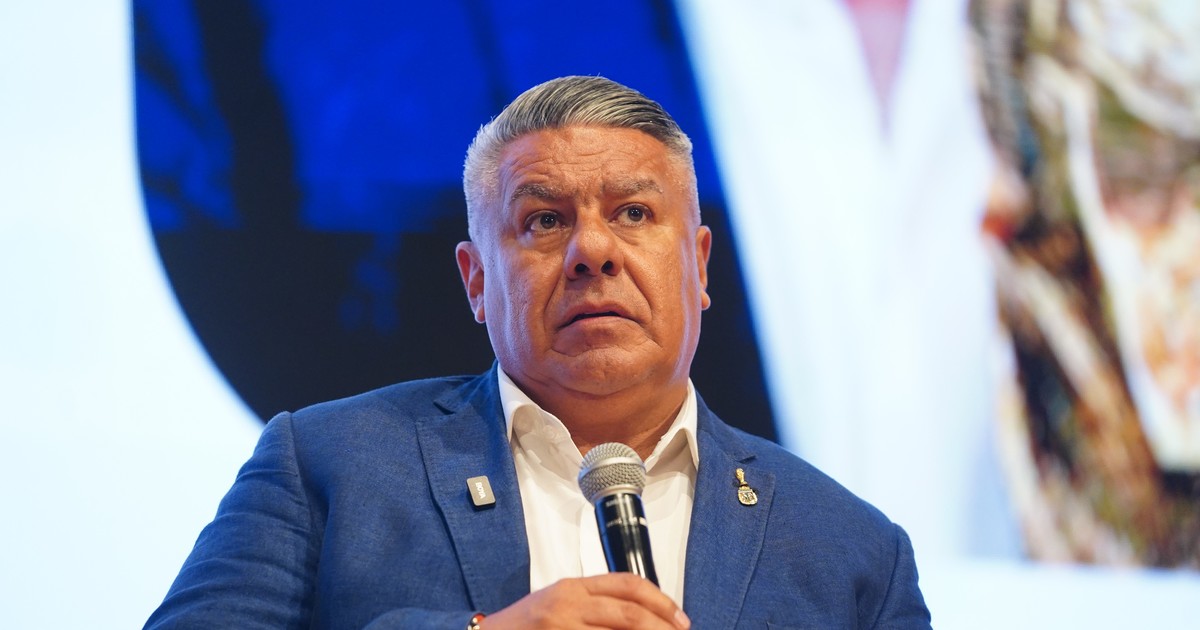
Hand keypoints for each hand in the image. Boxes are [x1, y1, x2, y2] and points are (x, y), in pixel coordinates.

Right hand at [482, 573, 689, 629]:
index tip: (680, 619)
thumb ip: (596, 604)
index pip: (628, 584)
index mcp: (573, 587)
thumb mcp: (560, 603)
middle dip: (662, 627)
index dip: (661, 601)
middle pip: (630, 612)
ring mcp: (562, 628)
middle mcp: (568, 604)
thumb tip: (643, 617)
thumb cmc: (525, 626)